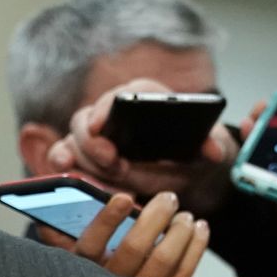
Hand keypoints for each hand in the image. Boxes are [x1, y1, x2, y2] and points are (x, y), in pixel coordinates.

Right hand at [37, 191, 209, 276]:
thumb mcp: (73, 267)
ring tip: (186, 215)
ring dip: (179, 231)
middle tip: (168, 198)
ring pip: (163, 260)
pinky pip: (184, 275)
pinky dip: (195, 248)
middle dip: (156, 217)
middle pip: (134, 248)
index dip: (107, 219)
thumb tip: (48, 219)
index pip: (90, 245)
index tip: (124, 197)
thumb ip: (61, 241)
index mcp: (82, 275)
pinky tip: (200, 230)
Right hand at [44, 79, 240, 210]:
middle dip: (93, 144)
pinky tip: (65, 175)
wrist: (184, 170)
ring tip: (97, 179)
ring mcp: (96, 136)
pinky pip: (65, 158)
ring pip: (72, 141)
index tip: (100, 127)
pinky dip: (62, 166)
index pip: (117, 97)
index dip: (105, 109)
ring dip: (81, 161)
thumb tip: (213, 150)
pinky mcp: (86, 158)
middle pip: (87, 120)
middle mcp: (112, 112)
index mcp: (141, 98)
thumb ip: (210, 146)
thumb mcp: (207, 148)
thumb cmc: (192, 152)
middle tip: (112, 162)